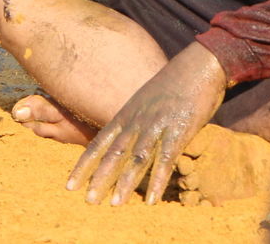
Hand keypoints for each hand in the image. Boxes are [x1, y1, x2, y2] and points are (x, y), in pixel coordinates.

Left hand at [66, 43, 227, 205]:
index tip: (70, 185)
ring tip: (115, 205)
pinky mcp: (179, 130)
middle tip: (88, 201)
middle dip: (100, 178)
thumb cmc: (174, 82)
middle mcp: (137, 121)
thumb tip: (126, 135)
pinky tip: (152, 200)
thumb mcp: (145, 98)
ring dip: (126, 183)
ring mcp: (158, 125)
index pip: (99, 143)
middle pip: (114, 153)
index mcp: (127, 113)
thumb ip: (135, 118)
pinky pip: (166, 159)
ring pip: (137, 158)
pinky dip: (158, 180)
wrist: (199, 64)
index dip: (84, 165)